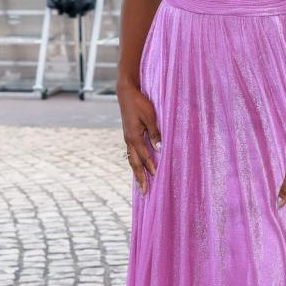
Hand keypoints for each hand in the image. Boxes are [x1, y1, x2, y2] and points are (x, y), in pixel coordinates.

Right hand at [117, 80, 160, 194]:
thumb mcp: (150, 116)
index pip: (144, 156)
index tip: (156, 178)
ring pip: (132, 160)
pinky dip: (136, 163)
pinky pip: (132, 153)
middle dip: (140, 178)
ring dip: (137, 173)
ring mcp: (127, 138)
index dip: (150, 167)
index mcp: (134, 137)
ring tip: (141, 185)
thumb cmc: (139, 103)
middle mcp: (129, 140)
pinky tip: (140, 167)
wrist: (126, 93)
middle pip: (134, 163)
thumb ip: (154, 133)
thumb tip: (159, 149)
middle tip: (144, 193)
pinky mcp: (129, 136)